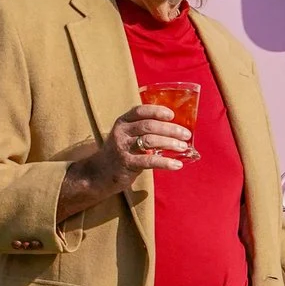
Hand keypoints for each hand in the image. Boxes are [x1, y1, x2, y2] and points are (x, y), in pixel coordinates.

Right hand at [58, 104, 192, 218]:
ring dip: (170, 143)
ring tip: (184, 147)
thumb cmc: (120, 153)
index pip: (140, 111)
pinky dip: (165, 162)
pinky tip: (177, 164)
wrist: (98, 174)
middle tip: (186, 134)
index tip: (172, 115)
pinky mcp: (126, 163)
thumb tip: (175, 131)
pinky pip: (149, 161)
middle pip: (149, 126)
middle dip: (170, 129)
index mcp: (123, 122)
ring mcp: (123, 147)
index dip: (156, 111)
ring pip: (150, 141)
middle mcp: (122, 132)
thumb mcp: (127, 137)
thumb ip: (144, 132)